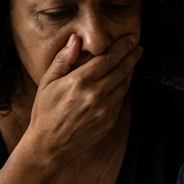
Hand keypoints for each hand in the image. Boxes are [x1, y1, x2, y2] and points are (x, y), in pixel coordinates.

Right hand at [24, 34, 141, 165]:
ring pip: (124, 85)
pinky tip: (123, 81)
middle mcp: (95, 95)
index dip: (122, 47)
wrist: (50, 146)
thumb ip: (63, 59)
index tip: (130, 38)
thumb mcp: (47, 82)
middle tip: (138, 46)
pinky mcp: (109, 121)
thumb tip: (75, 39)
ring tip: (133, 60)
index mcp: (79, 82)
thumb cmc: (45, 112)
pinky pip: (120, 100)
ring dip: (130, 71)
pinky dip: (124, 87)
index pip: (108, 59)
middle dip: (132, 56)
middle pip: (121, 70)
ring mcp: (105, 110)